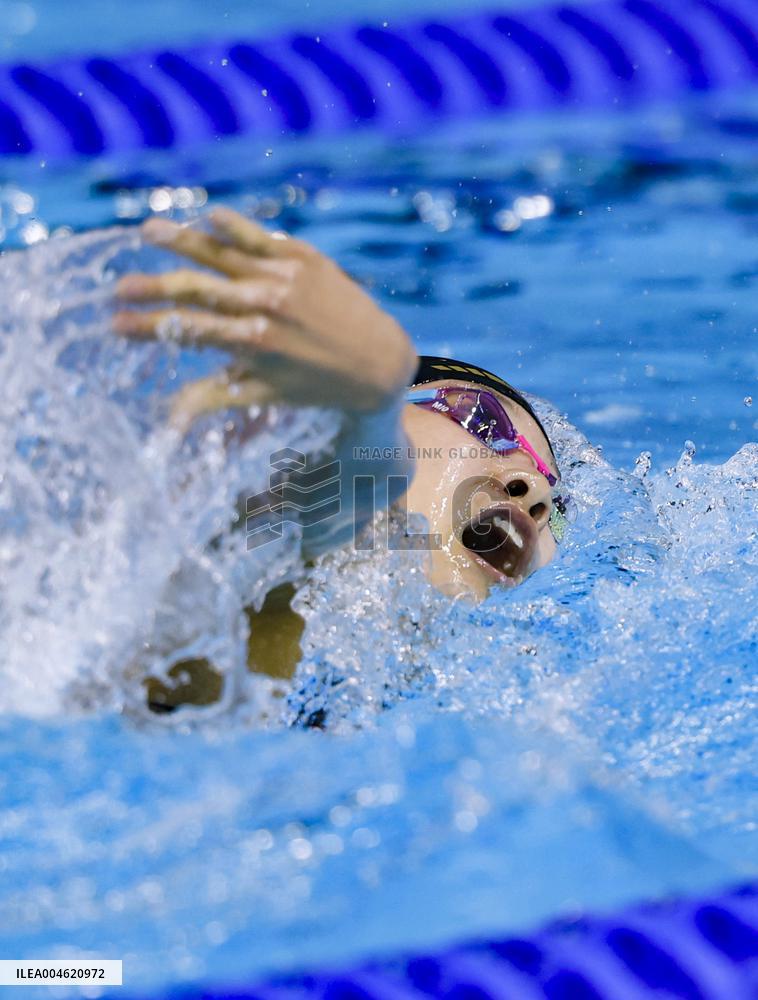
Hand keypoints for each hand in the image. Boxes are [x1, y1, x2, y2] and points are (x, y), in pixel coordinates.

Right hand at [113, 208, 417, 424]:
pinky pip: (260, 235)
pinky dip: (233, 224)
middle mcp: (265, 304)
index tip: (115, 323)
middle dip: (152, 287)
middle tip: (118, 287)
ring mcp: (284, 276)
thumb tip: (166, 422)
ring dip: (181, 241)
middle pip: (195, 288)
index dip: (147, 325)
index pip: (187, 328)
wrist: (379, 360)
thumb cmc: (318, 385)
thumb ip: (213, 398)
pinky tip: (208, 216)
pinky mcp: (303, 257)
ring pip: (221, 252)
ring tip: (147, 231)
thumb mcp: (265, 394)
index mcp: (252, 341)